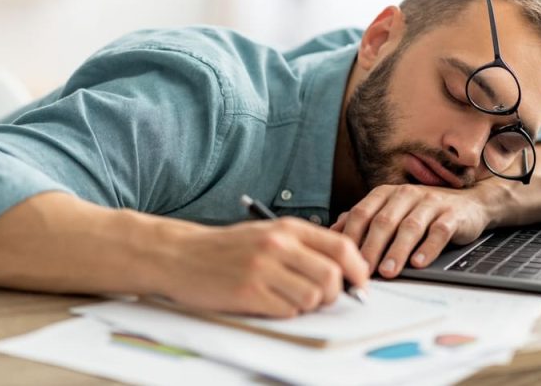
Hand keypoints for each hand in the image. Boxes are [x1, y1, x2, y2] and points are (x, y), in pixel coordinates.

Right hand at [158, 217, 368, 317]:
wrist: (181, 255)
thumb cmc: (228, 248)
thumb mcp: (268, 233)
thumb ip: (304, 247)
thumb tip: (343, 270)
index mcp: (287, 228)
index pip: (341, 247)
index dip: (358, 269)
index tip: (359, 283)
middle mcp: (278, 245)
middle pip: (331, 278)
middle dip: (333, 294)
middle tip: (320, 297)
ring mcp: (263, 269)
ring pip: (312, 298)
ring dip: (306, 305)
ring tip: (287, 298)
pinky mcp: (249, 293)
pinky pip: (287, 312)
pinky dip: (285, 312)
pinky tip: (268, 302)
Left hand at [330, 184, 488, 277]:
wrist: (469, 203)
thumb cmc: (423, 212)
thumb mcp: (392, 212)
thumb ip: (365, 220)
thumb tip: (334, 233)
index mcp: (386, 194)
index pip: (362, 213)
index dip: (352, 236)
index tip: (343, 260)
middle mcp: (406, 194)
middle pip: (384, 221)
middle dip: (371, 247)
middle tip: (363, 271)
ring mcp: (430, 203)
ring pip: (410, 227)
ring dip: (397, 251)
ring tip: (388, 271)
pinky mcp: (453, 214)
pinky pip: (439, 231)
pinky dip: (429, 247)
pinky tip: (419, 262)